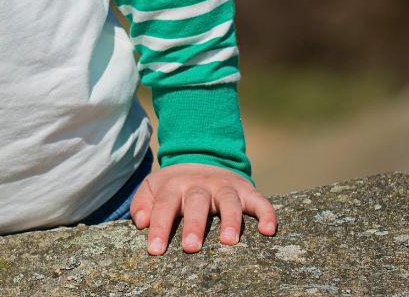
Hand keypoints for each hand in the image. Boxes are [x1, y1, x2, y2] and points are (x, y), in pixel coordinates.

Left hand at [130, 163, 276, 254]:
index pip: (165, 205)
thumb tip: (140, 221)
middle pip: (196, 202)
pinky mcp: (246, 190)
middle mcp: (200, 185)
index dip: (159, 227)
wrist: (202, 157)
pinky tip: (269, 230)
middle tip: (190, 248)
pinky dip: (266, 213)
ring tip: (229, 241)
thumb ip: (142, 202)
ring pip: (228, 200)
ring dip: (230, 220)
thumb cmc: (175, 186)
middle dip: (194, 225)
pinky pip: (259, 200)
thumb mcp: (153, 187)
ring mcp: (224, 187)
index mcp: (175, 185)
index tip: (155, 250)